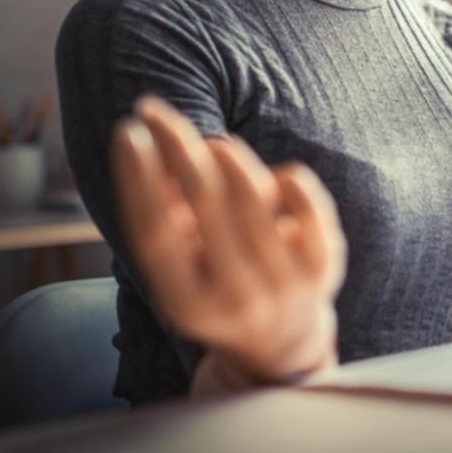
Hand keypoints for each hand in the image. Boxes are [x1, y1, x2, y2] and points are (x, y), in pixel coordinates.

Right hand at [110, 94, 346, 388]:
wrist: (282, 342)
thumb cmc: (218, 284)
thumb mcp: (181, 267)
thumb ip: (164, 217)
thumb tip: (148, 149)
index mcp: (187, 304)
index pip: (155, 230)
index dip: (138, 177)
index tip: (127, 131)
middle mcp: (236, 296)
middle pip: (204, 202)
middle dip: (176, 146)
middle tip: (154, 110)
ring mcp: (284, 282)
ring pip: (252, 194)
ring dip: (227, 155)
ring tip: (213, 144)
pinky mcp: (324, 265)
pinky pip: (306, 203)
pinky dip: (289, 179)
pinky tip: (275, 175)